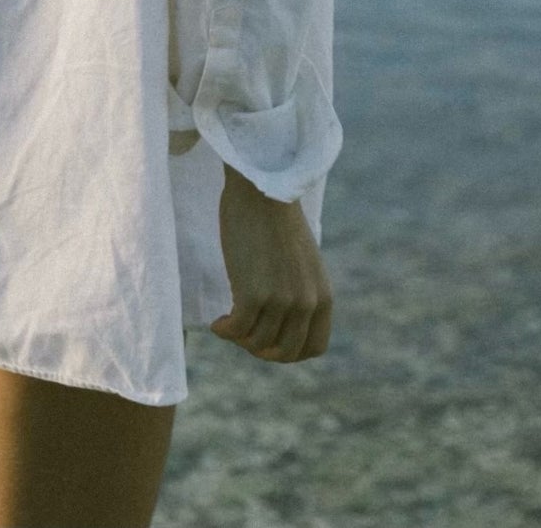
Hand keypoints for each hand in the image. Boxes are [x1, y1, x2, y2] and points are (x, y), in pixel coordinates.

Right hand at [209, 165, 333, 362]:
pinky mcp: (253, 294)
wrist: (262, 188)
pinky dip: (224, 331)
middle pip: (285, 353)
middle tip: (244, 333)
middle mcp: (306, 302)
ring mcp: (281, 301)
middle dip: (262, 349)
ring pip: (257, 343)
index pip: (314, 347)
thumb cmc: (276, 220)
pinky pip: (237, 330)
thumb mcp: (303, 263)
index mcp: (322, 295)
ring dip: (240, 338)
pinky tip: (217, 323)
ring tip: (228, 320)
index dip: (290, 351)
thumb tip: (280, 326)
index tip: (270, 339)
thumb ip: (301, 293)